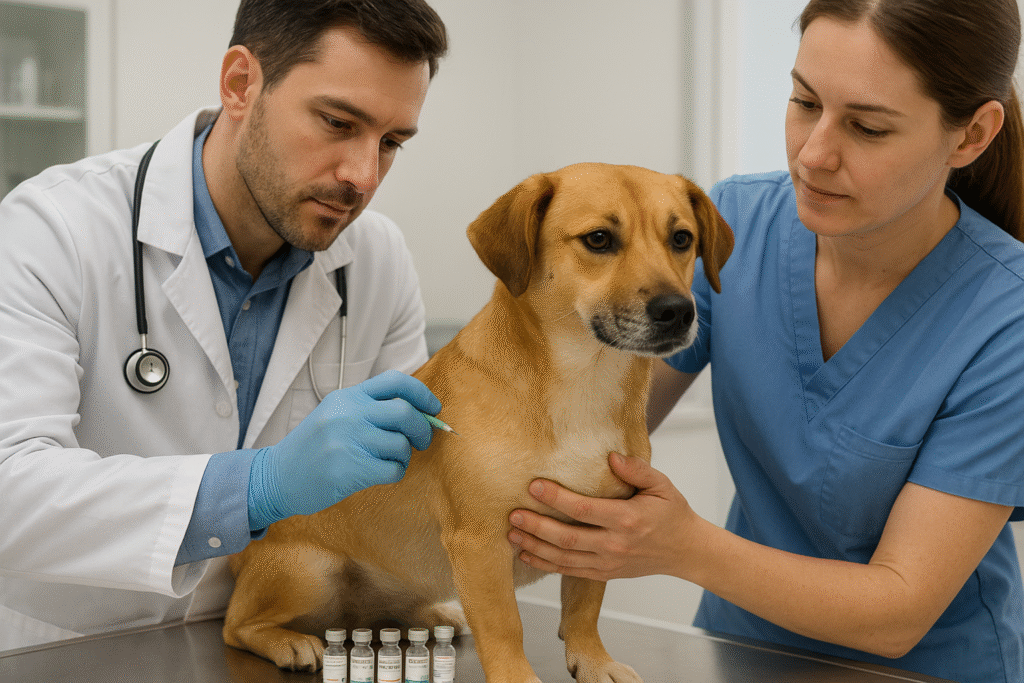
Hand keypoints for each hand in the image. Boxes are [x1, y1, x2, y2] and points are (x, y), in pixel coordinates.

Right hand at [248, 370, 441, 529]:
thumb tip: (421, 414)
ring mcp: (347, 440)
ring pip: (401, 444)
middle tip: (422, 441)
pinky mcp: (349, 468)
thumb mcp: (337, 415)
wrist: (276, 477)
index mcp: (347, 396)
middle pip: (405, 412)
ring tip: (392, 460)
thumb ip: (371, 409)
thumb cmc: (314, 448)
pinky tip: (382, 474)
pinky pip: (393, 469)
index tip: (434, 408)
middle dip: (423, 428)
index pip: (395, 381)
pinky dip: (396, 473)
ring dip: (405, 455)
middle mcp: (348, 413)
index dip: (422, 393)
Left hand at [507, 453, 695, 580]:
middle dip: (537, 526)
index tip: (534, 486)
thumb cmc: (672, 513)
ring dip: (535, 546)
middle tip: (513, 513)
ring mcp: (608, 563)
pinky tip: (526, 553)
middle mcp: (615, 545)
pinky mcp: (604, 574)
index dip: (557, 498)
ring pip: (564, 558)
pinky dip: (545, 564)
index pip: (584, 509)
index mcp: (628, 519)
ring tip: (512, 532)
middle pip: (568, 538)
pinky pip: (569, 571)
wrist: (685, 551)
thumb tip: (611, 456)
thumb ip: (637, 469)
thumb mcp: (662, 485)